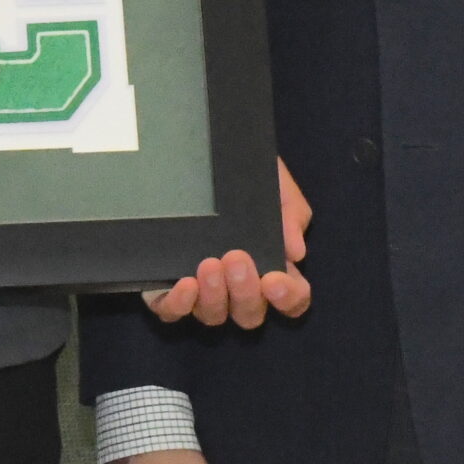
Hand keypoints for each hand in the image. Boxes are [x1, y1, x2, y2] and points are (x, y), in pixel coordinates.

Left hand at [143, 159, 312, 326]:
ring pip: (213, 315)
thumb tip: (296, 252)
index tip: (274, 279)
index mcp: (273, 267)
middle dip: (245, 292)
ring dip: (214, 297)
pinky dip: (178, 306)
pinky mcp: (167, 286)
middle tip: (236, 258)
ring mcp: (203, 290)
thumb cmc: (244, 171)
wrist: (197, 148)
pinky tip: (184, 285)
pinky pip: (171, 310)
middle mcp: (239, 286)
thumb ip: (291, 213)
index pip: (291, 299)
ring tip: (209, 264)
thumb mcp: (275, 183)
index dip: (287, 298)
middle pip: (249, 314)